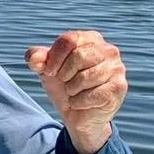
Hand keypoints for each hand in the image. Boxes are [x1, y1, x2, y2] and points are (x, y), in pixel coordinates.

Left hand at [24, 30, 127, 153]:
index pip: (68, 40)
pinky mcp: (119, 87)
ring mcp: (117, 68)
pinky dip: (80, 102)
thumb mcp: (46, 69)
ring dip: (72, 90)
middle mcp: (108, 50)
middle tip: (65, 83)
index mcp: (91, 39)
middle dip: (64, 75)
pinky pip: (93, 94)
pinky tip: (81, 103)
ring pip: (85, 77)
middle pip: (78, 56)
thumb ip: (36, 58)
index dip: (53, 58)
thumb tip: (34, 59)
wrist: (77, 114)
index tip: (49, 71)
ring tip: (74, 92)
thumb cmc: (64, 85)